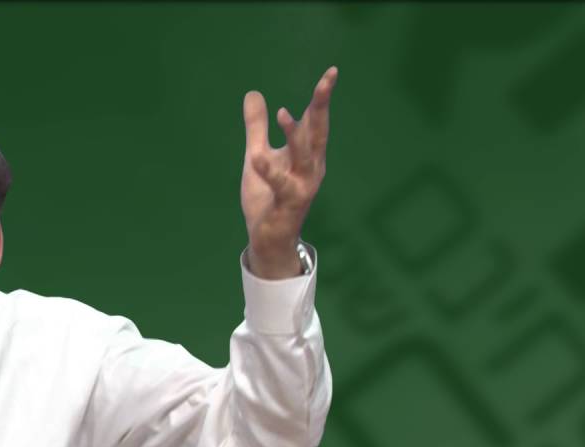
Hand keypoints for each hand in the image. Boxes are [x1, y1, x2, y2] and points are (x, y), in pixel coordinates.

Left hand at [240, 66, 337, 278]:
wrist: (268, 236)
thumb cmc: (268, 195)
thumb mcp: (258, 155)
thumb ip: (257, 127)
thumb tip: (253, 93)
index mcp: (307, 153)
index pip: (315, 120)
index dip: (322, 97)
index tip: (331, 72)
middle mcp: (311, 166)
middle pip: (318, 132)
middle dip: (322, 106)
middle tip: (326, 81)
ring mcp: (303, 185)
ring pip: (303, 157)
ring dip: (295, 135)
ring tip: (284, 113)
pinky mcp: (289, 203)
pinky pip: (282, 185)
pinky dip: (270, 171)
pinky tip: (256, 158)